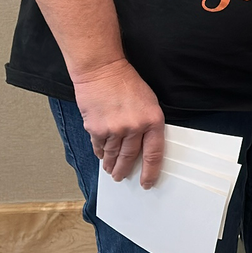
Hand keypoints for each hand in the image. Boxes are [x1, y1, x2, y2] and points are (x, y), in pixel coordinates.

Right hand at [73, 57, 164, 181]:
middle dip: (124, 170)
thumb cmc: (126, 82)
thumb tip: (143, 146)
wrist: (102, 69)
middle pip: (130, 157)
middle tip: (120, 176)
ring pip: (112, 154)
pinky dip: (100, 152)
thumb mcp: (149, 102)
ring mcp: (115, 129)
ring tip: (109, 169)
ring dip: (110, 164)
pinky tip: (101, 155)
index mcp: (152, 121)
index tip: (146, 182)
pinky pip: (99, 147)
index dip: (150, 172)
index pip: (154, 154)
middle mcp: (134, 127)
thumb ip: (148, 125)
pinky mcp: (97, 129)